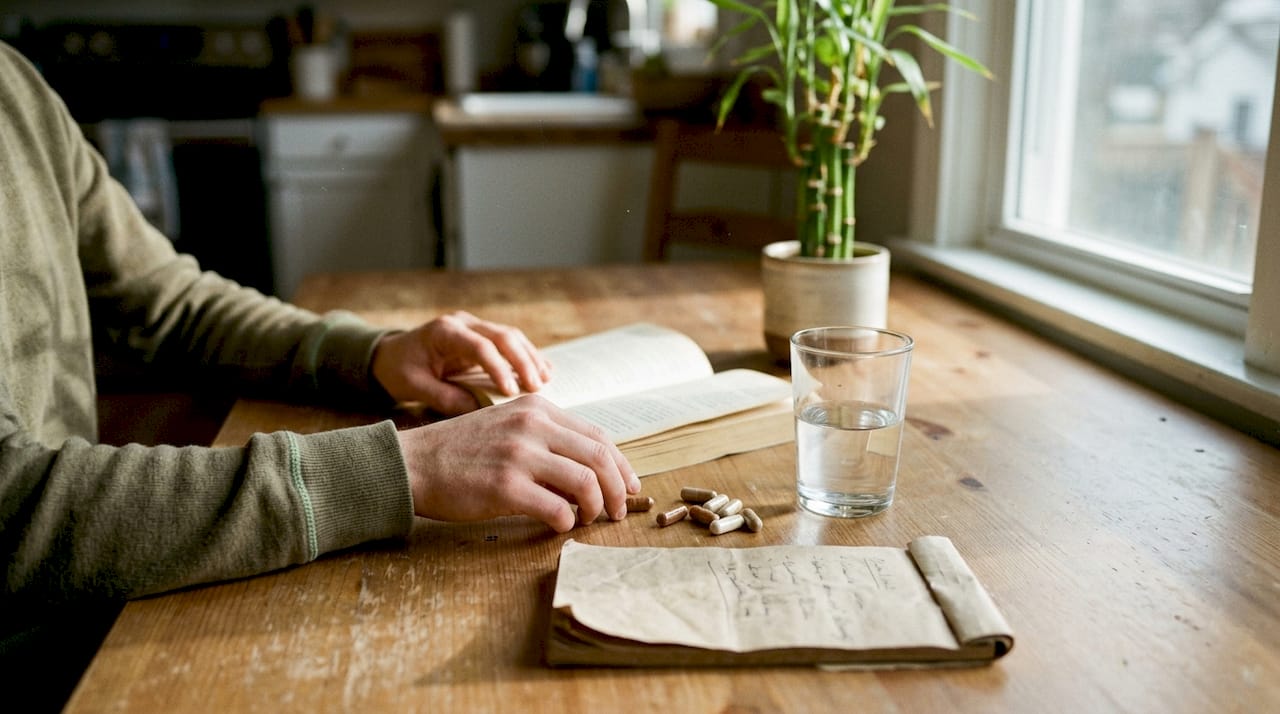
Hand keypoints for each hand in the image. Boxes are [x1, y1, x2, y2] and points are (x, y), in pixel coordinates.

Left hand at [372, 311, 551, 415]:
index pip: (479, 346)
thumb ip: (445, 398)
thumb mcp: (414, 387)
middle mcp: (463, 323)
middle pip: (503, 336)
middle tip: (537, 387)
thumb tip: (480, 410)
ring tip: (545, 381)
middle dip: (523, 361)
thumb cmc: (399, 370)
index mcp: (443, 331)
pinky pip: (511, 342)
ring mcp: (475, 326)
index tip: (510, 392)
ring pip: (512, 336)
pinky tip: (544, 371)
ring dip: (530, 357)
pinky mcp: (483, 336)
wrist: (390, 355)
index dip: (498, 368)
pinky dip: (527, 356)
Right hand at [396, 395, 640, 531]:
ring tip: (589, 519)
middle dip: (619, 489)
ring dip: (596, 507)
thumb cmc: (462, 451)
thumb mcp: (507, 425)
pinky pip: (557, 509)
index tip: (629, 486)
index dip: (621, 464)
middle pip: (599, 457)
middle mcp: (532, 425)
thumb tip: (590, 471)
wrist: (414, 463)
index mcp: (537, 408)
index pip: (598, 435)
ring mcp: (519, 454)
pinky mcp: (505, 486)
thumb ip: (545, 438)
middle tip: (618, 511)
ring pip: (586, 482)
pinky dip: (567, 522)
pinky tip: (560, 525)